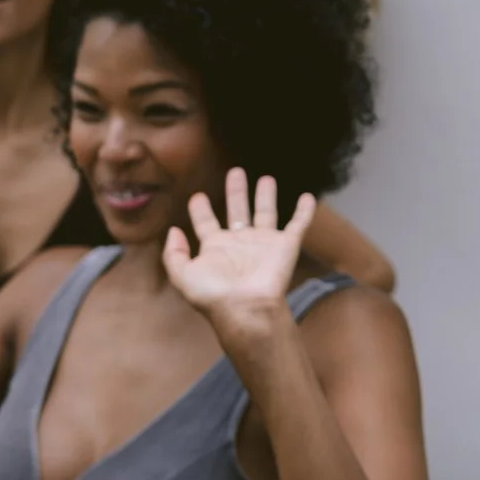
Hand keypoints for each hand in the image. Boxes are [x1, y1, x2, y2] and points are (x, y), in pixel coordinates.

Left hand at [166, 169, 315, 334]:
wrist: (246, 307)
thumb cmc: (213, 294)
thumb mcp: (182, 274)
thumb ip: (173, 253)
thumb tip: (173, 230)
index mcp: (215, 247)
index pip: (206, 223)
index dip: (201, 210)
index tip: (197, 197)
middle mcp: (239, 242)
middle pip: (237, 210)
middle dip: (235, 192)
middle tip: (235, 172)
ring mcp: (264, 243)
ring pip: (265, 212)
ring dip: (265, 195)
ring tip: (266, 178)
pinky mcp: (286, 245)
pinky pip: (298, 224)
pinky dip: (304, 211)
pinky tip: (306, 196)